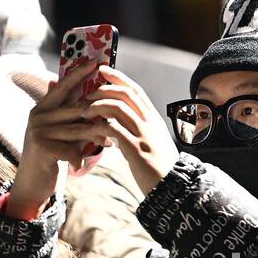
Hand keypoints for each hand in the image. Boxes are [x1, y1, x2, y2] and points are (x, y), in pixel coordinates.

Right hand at [8, 61, 111, 216]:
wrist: (32, 183)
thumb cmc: (52, 156)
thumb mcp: (60, 132)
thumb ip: (71, 115)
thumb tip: (92, 98)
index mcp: (43, 107)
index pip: (64, 85)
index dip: (80, 73)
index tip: (97, 61)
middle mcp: (38, 115)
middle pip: (77, 109)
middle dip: (99, 114)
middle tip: (119, 115)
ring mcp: (38, 130)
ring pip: (77, 129)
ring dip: (96, 138)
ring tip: (109, 142)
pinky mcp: (41, 147)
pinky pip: (70, 149)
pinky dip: (79, 158)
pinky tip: (81, 165)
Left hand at [86, 65, 179, 195]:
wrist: (172, 188)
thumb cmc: (160, 169)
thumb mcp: (152, 145)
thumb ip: (138, 133)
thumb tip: (117, 129)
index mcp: (154, 120)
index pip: (136, 90)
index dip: (119, 77)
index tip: (103, 69)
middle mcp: (150, 123)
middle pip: (125, 94)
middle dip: (104, 89)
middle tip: (88, 95)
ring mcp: (143, 135)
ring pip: (118, 107)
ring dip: (97, 106)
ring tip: (85, 112)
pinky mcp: (136, 149)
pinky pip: (114, 129)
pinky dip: (99, 126)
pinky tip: (91, 129)